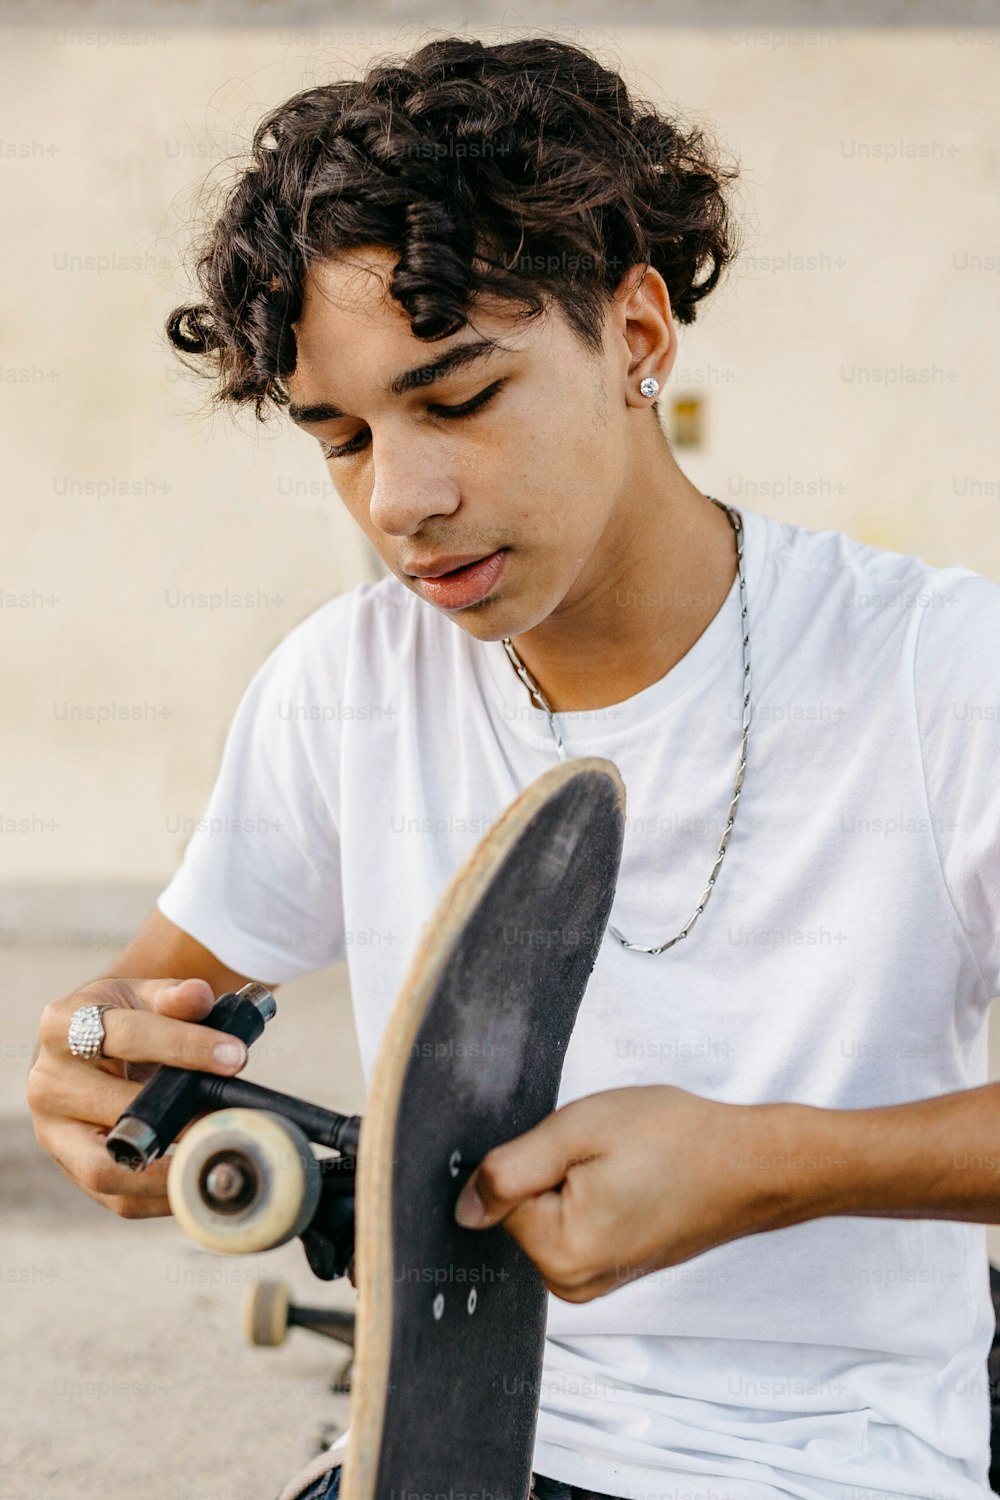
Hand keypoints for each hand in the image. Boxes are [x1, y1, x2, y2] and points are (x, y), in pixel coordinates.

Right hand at [26, 977, 250, 1217]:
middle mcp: (48, 1082)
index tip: (235, 1056)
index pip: (124, 1036)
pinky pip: (118, 1198)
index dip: (184, 1045)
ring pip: (105, 1167)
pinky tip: (200, 1177)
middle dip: (181, 1115)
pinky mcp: (72, 1169)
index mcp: (62, 1025)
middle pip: (115, 1107)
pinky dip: (163, 1196)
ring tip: (218, 1152)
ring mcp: (55, 1133)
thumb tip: (200, 996)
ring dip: (168, 1169)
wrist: (88, 1052)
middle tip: (234, 1115)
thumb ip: (174, 996)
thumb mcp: (144, 995)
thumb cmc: (123, 1020)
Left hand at [454, 1085, 810, 1301]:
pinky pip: (568, 1225)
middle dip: (545, 1171)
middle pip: (518, 1211)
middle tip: (600, 1152)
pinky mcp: (609, 1269)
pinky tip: (622, 1179)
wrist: (747, 1163)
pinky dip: (583, 1196)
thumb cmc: (674, 1138)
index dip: (530, 1157)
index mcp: (561, 1254)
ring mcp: (593, 1281)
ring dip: (566, 1181)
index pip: (498, 1197)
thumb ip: (510, 1169)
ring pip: (542, 1215)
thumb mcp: (580, 1130)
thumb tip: (463, 1210)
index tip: (575, 1146)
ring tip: (616, 1165)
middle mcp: (573, 1283)